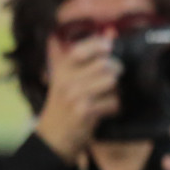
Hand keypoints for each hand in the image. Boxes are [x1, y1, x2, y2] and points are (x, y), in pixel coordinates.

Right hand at [34, 33, 121, 160]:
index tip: (108, 48)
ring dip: (116, 91)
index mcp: (61, 68)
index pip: (82, 48)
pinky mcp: (84, 111)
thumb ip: (90, 55)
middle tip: (111, 81)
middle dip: (115, 71)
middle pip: (105, 65)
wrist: (53, 136)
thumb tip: (110, 32)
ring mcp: (74, 95)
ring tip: (107, 97)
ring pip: (111, 82)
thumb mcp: (70, 77)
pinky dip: (114, 107)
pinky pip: (113, 102)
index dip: (100, 45)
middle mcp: (65, 79)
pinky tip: (105, 111)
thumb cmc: (65, 104)